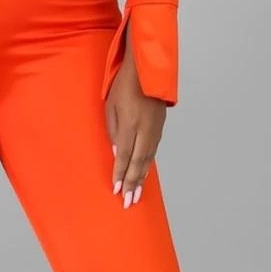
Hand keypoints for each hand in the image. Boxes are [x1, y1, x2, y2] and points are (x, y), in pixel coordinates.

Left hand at [104, 21, 167, 208]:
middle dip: (132, 184)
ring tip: (137, 194)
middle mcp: (145, 129)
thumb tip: (118, 153)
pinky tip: (144, 174)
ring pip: (148, 159)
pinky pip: (153, 150)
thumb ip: (113, 130)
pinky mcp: (160, 127)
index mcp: (131, 123)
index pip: (124, 155)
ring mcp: (155, 128)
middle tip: (128, 202)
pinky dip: (148, 165)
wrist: (147, 69)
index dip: (120, 174)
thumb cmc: (123, 84)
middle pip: (138, 162)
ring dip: (141, 178)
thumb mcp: (110, 105)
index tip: (116, 191)